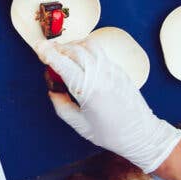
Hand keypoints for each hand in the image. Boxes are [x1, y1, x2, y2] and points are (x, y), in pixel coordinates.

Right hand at [36, 37, 180, 172]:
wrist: (142, 134)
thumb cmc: (111, 134)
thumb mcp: (80, 125)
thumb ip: (62, 107)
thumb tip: (53, 91)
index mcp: (89, 91)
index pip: (64, 64)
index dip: (49, 54)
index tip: (38, 47)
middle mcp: (101, 75)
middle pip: (74, 50)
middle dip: (57, 48)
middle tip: (46, 52)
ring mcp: (112, 70)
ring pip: (88, 45)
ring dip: (72, 45)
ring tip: (64, 53)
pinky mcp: (119, 69)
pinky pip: (99, 52)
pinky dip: (86, 49)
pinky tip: (80, 58)